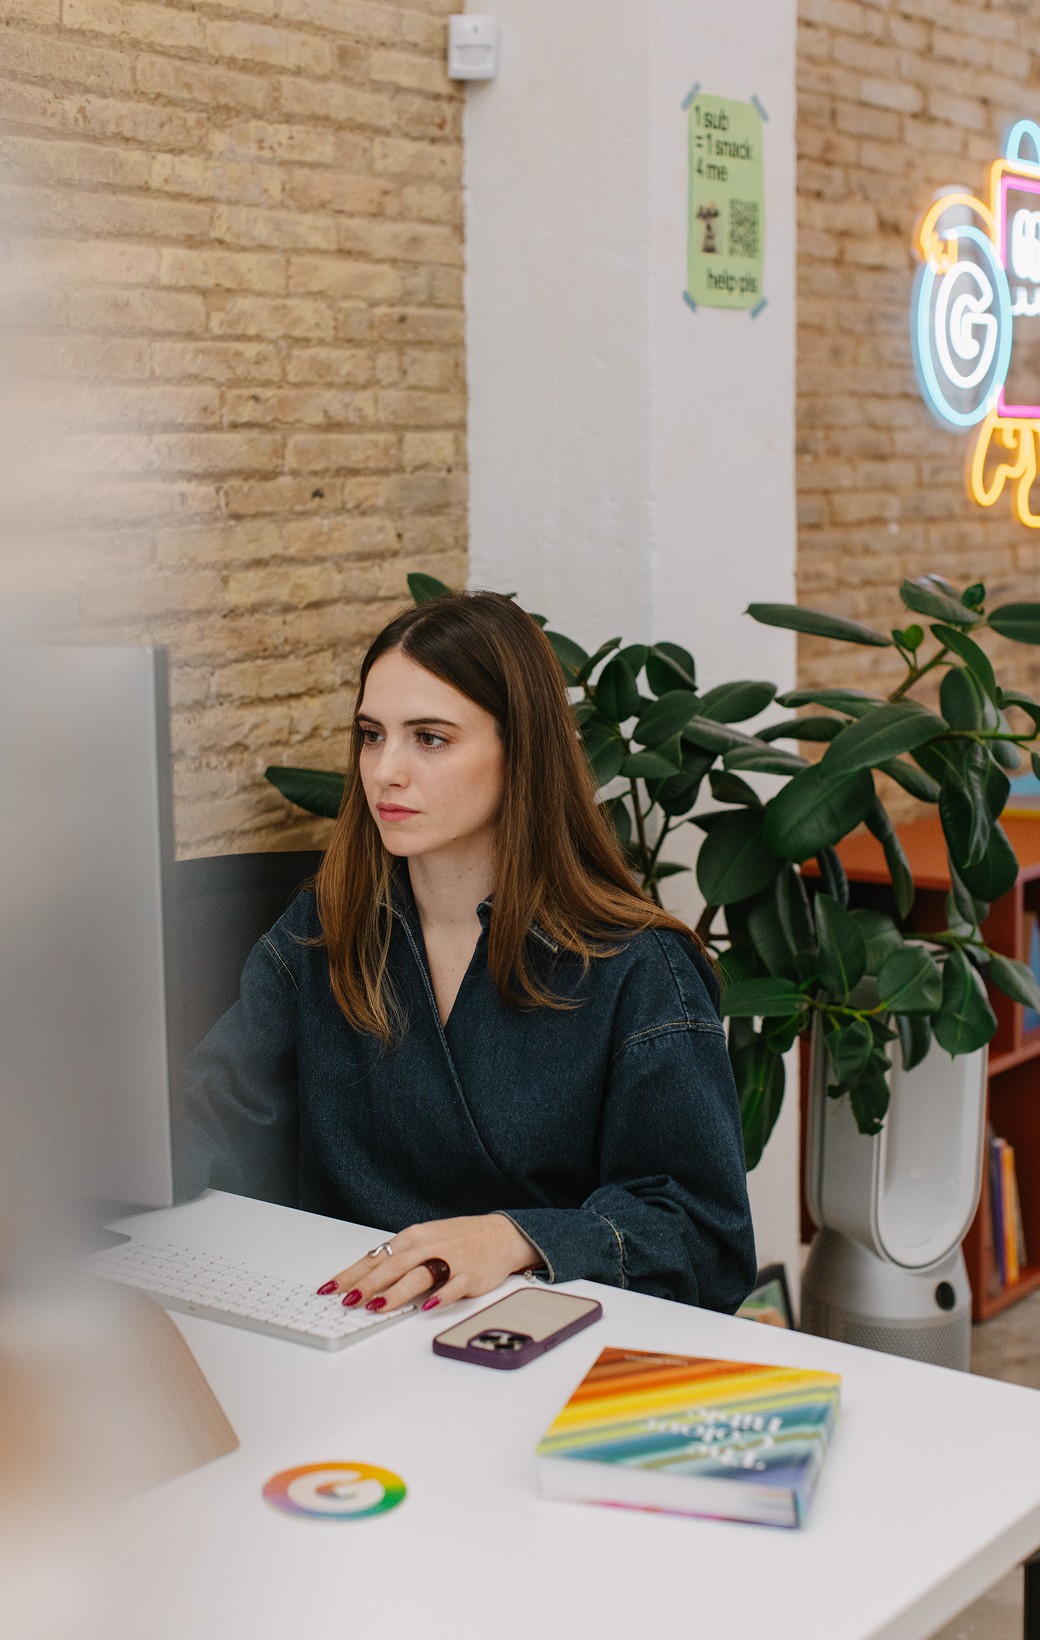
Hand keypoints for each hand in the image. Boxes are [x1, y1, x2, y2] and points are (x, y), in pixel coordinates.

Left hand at [316, 1215, 540, 1314]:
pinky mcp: (470, 1275)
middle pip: (392, 1266)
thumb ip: (398, 1258)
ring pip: (419, 1276)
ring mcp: (449, 1260)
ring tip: (376, 1307)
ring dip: (396, 1292)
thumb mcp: (424, 1240)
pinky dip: (440, 1297)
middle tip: (347, 1300)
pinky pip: (453, 1287)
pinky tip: (427, 1306)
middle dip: (368, 1284)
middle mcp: (427, 1247)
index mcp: (412, 1238)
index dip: (351, 1274)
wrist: (499, 1234)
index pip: (375, 1257)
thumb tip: (364, 1278)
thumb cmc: (457, 1239)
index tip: (330, 1289)